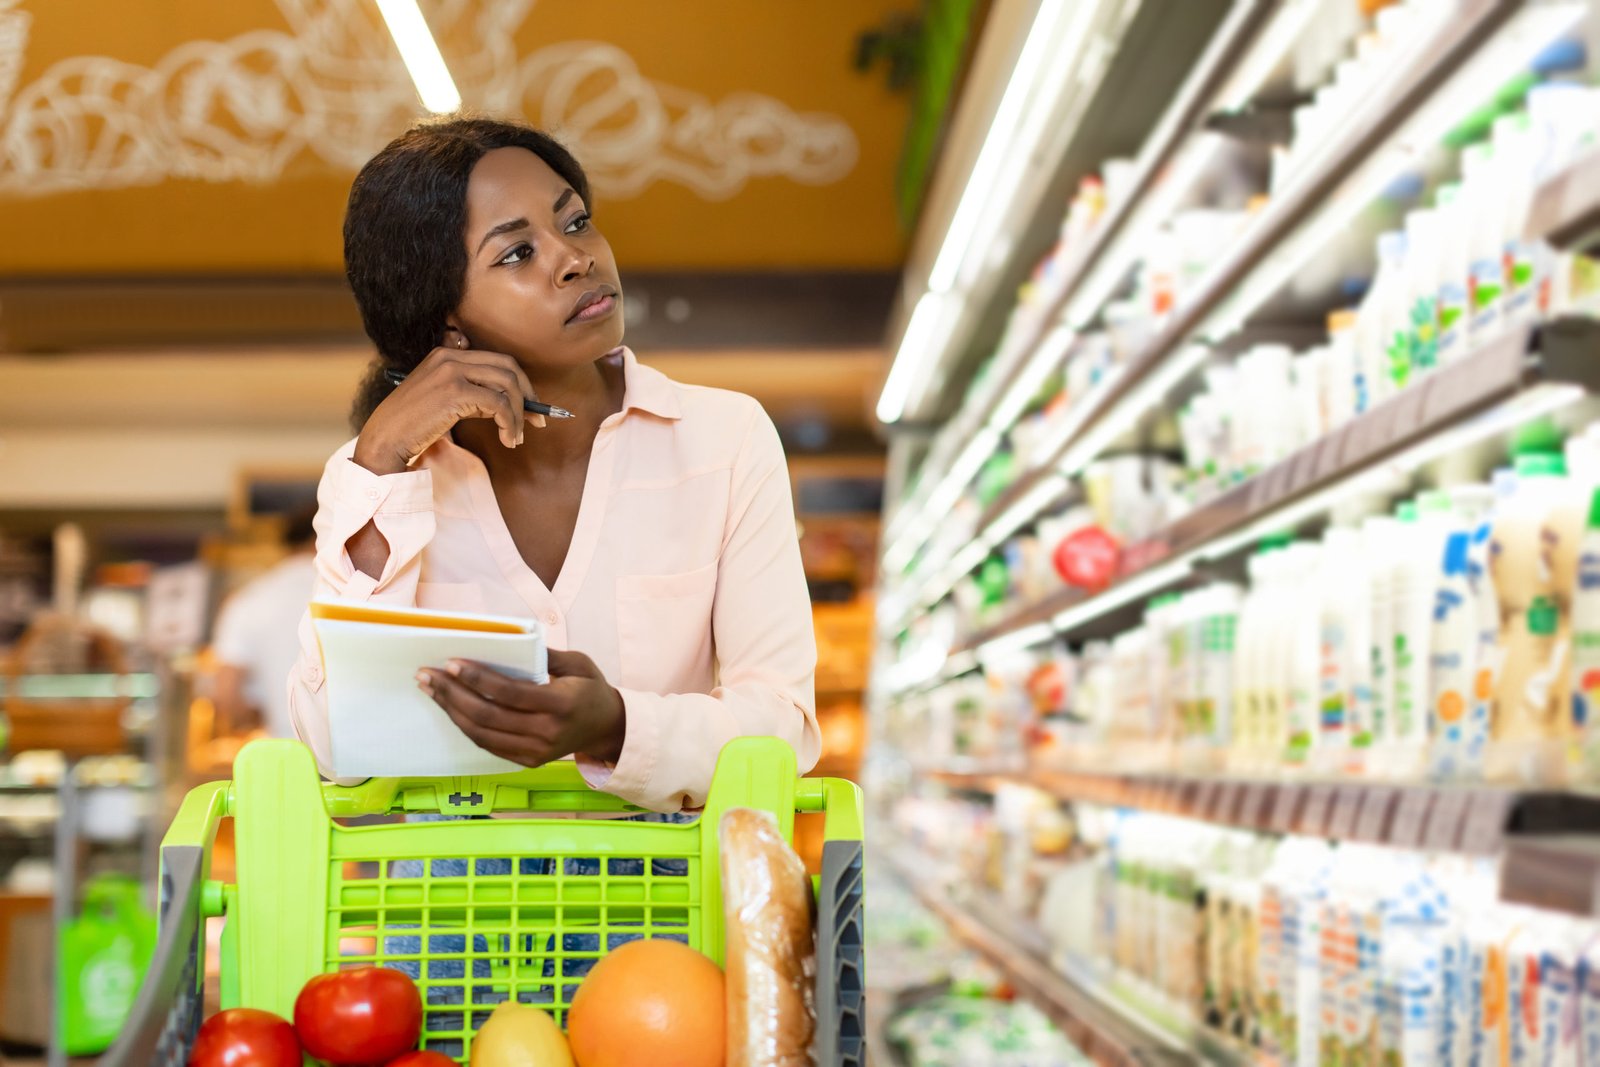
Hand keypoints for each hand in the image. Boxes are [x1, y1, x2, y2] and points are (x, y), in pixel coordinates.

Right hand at [353, 344, 546, 474]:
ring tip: (516, 437)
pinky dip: (510, 423)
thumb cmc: (412, 426)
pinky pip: (498, 404)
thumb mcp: (444, 402)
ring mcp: (451, 372)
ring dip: (519, 414)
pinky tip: (507, 439)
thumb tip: (510, 405)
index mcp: (447, 355)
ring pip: (507, 384)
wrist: (384, 439)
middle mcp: (450, 357)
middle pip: (508, 367)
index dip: (520, 383)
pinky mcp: (454, 392)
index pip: (497, 360)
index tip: (530, 406)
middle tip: (536, 420)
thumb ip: (472, 395)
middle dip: (528, 395)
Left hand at [416, 649, 626, 766]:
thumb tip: (509, 641)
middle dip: (452, 694)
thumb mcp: (579, 663)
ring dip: (451, 711)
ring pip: (482, 734)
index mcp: (562, 705)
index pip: (510, 693)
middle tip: (427, 675)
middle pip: (488, 716)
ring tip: (430, 689)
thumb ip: (547, 654)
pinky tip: (450, 708)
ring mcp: (536, 752)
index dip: (477, 678)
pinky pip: (489, 745)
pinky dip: (466, 726)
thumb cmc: (591, 689)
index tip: (451, 663)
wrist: (607, 728)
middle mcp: (547, 733)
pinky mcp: (528, 761)